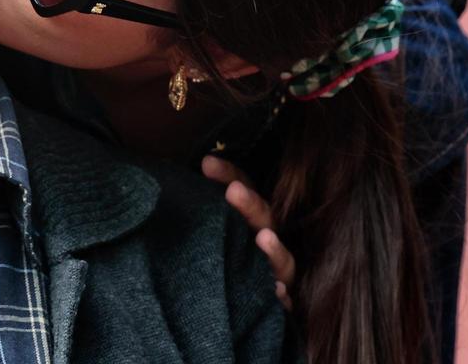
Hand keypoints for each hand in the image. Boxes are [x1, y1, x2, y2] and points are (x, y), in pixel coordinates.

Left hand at [202, 155, 295, 310]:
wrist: (224, 303)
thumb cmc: (211, 252)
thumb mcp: (205, 222)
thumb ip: (197, 200)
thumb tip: (181, 173)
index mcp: (247, 217)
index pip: (242, 188)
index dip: (228, 175)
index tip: (207, 163)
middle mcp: (265, 240)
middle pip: (264, 219)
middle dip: (249, 204)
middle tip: (233, 191)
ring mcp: (275, 273)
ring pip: (282, 260)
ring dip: (274, 249)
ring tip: (263, 237)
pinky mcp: (277, 304)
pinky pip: (285, 302)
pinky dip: (283, 297)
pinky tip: (277, 291)